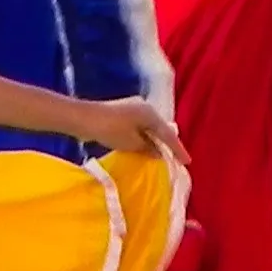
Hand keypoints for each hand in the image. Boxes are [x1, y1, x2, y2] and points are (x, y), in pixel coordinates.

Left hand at [74, 98, 189, 167]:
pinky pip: (138, 129)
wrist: (83, 118)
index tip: (187, 162)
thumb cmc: (110, 129)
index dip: (178, 149)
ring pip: (149, 129)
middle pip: (160, 129)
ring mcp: (132, 109)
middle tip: (177, 158)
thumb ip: (148, 148)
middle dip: (168, 144)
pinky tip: (144, 148)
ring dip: (154, 142)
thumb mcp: (131, 143)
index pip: (168, 134)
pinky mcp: (122, 114)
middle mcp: (144, 108)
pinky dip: (143, 139)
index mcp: (150, 113)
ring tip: (163, 155)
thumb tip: (158, 152)